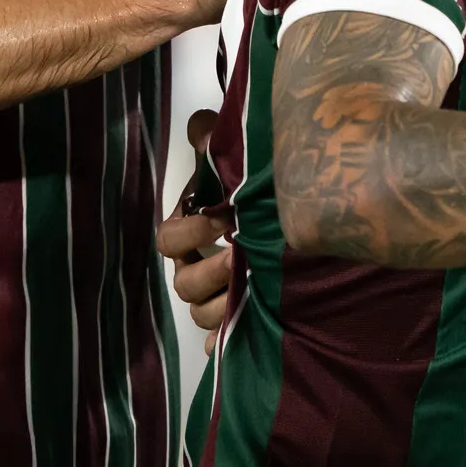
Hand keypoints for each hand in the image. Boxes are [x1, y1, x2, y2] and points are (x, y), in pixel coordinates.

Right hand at [159, 108, 236, 331]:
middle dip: (208, 271)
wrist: (296, 222)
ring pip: (202, 314)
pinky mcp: (238, 324)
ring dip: (221, 304)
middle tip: (239, 255)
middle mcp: (197, 271)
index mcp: (191, 236)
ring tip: (251, 286)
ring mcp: (215, 299)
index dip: (187, 233)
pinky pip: (223, 343)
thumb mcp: (238, 167)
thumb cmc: (256, 198)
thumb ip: (215, 142)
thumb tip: (201, 123)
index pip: (169, 240)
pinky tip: (248, 332)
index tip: (217, 219)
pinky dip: (230, 342)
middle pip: (184, 285)